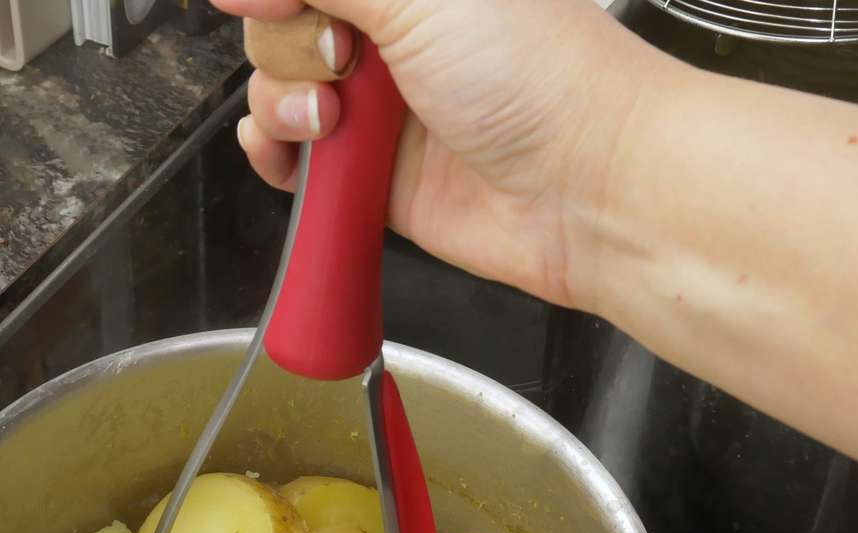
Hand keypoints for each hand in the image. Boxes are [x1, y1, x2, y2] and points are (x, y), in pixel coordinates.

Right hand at [212, 0, 667, 309]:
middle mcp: (391, 26)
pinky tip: (303, 152)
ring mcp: (375, 97)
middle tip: (346, 60)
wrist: (583, 189)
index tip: (282, 2)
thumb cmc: (539, 78)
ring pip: (275, 84)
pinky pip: (286, 152)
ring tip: (334, 119)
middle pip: (278, 19)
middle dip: (290, 41)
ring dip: (284, 102)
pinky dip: (276, 152)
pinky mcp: (366, 168)